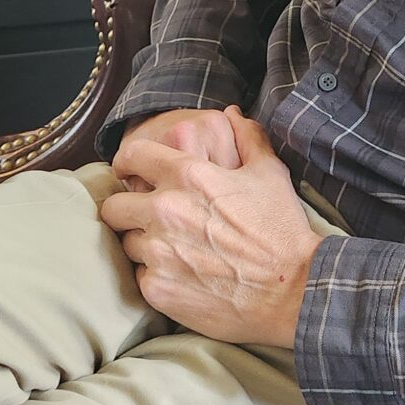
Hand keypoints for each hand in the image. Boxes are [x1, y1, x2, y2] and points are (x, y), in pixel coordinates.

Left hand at [99, 107, 321, 348]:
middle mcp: (165, 211)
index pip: (132, 156)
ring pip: (127, 244)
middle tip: (147, 217)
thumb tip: (232, 114)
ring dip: (144, 243)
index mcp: (188, 175)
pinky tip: (181, 274)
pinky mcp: (158, 289)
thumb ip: (247, 136)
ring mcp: (158, 252)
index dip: (128, 163)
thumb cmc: (280, 229)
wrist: (290, 290)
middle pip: (114, 206)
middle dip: (127, 209)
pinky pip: (140, 276)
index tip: (131, 173)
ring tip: (171, 248)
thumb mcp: (269, 173)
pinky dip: (156, 275)